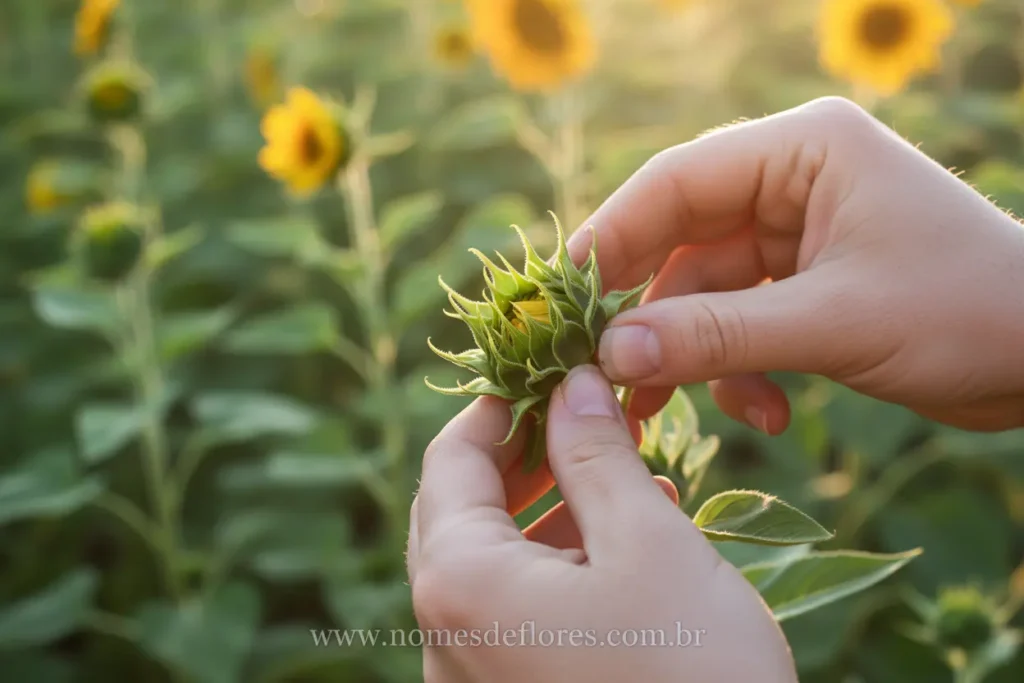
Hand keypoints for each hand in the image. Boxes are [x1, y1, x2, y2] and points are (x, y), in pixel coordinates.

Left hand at [408, 366, 796, 682]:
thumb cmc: (692, 672)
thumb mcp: (649, 543)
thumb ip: (596, 455)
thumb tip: (571, 383)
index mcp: (459, 582)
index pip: (451, 459)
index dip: (501, 403)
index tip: (551, 368)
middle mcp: (445, 633)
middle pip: (461, 510)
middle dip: (523, 454)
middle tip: (582, 414)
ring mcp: (472, 676)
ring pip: (491, 561)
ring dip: (548, 508)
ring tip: (622, 472)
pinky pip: (514, 612)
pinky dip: (558, 565)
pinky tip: (623, 546)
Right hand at [573, 97, 1023, 432]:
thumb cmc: (969, 313)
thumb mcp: (833, 323)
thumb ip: (718, 337)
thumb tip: (610, 354)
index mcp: (802, 151)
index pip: (676, 183)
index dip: (611, 238)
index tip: (562, 300)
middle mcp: (790, 182)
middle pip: (680, 240)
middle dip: (649, 313)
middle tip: (603, 370)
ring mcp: (796, 235)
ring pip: (703, 293)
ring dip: (693, 356)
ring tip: (668, 412)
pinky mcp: (804, 286)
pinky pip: (739, 324)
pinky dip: (739, 371)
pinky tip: (768, 414)